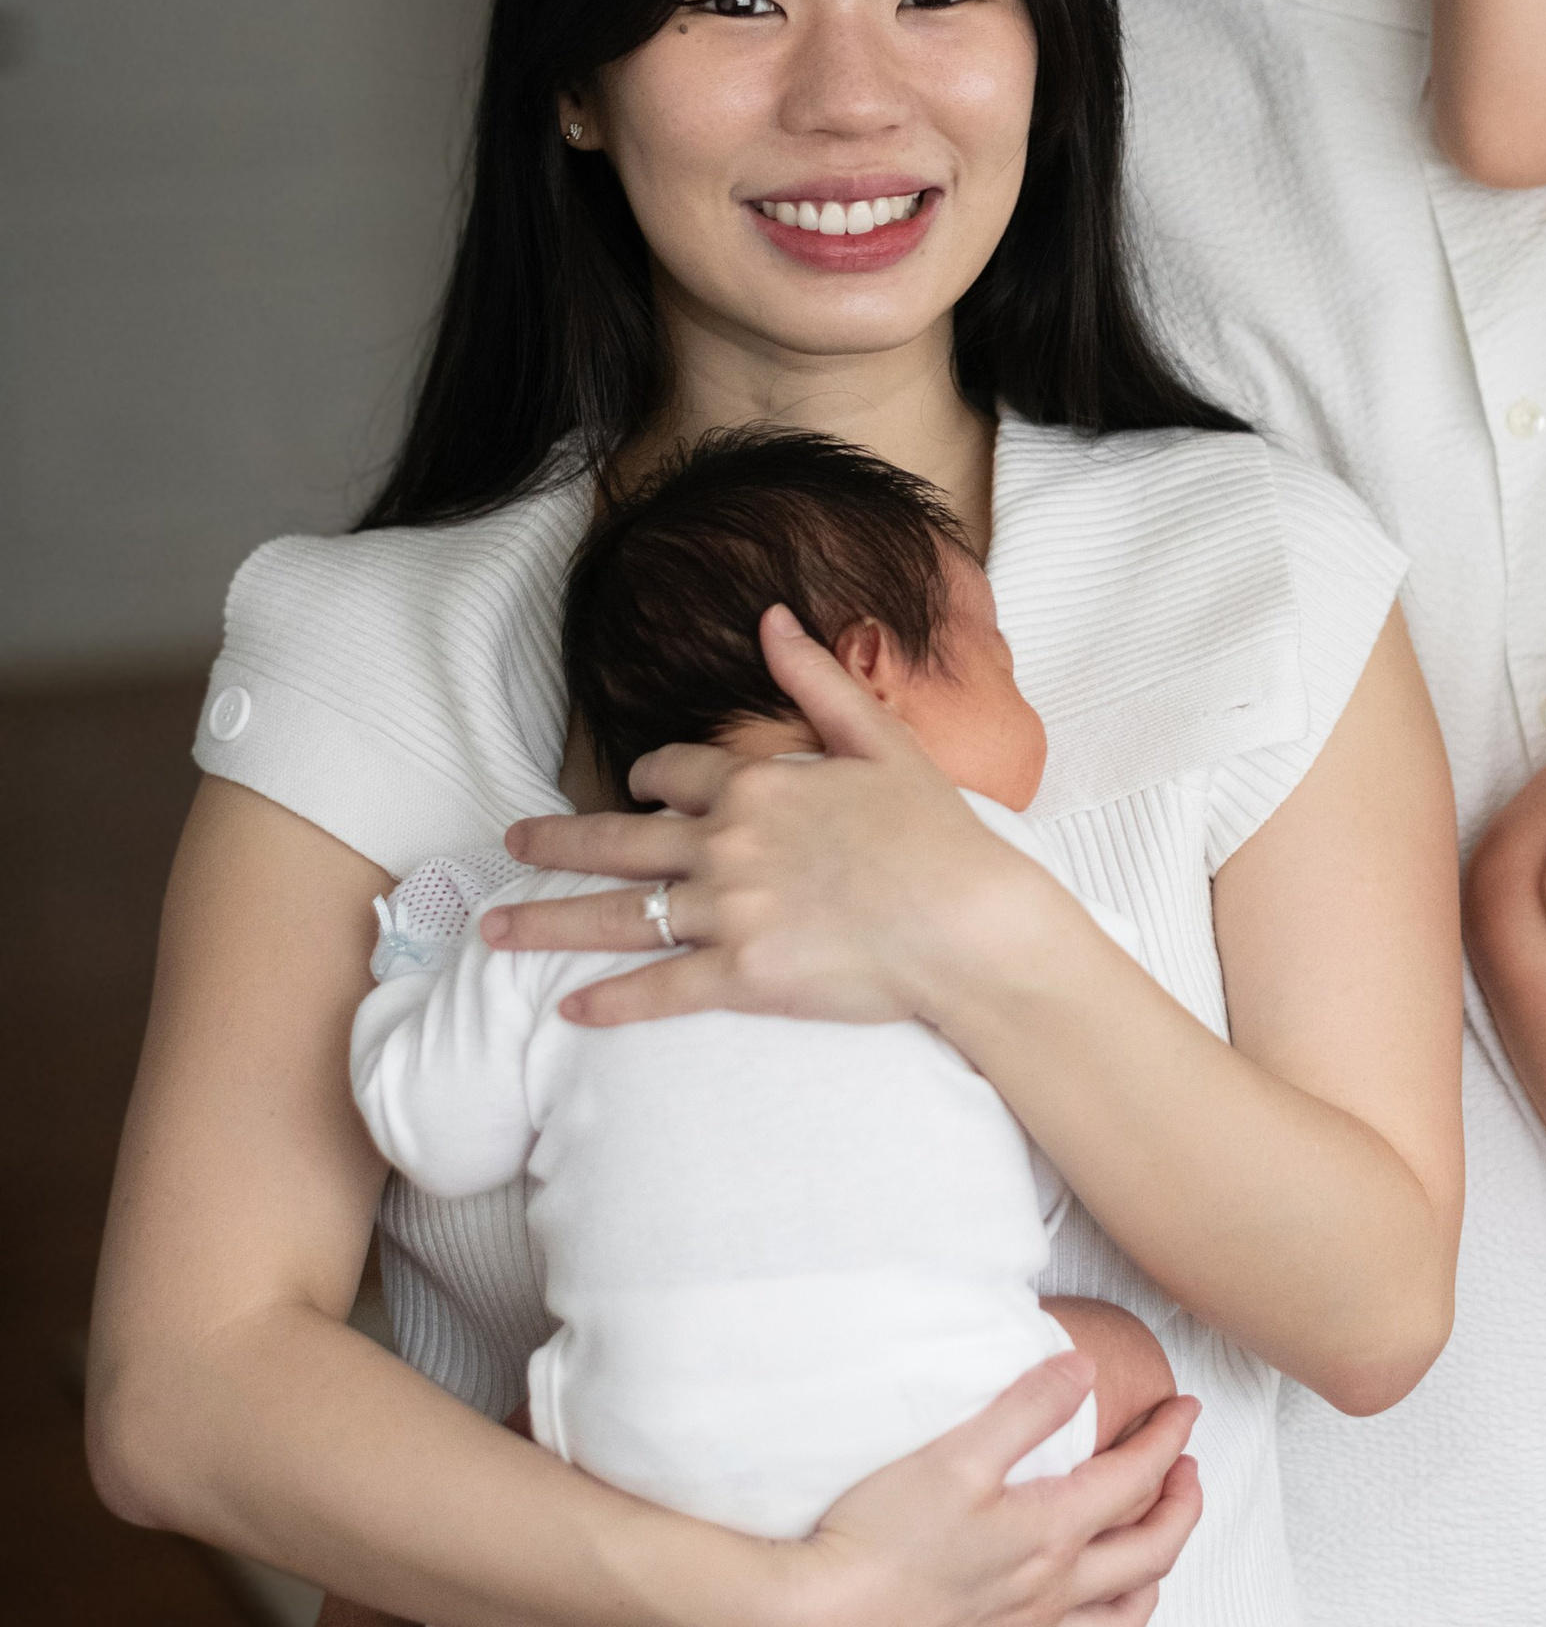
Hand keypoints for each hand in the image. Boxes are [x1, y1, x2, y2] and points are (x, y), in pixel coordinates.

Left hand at [491, 607, 1030, 1031]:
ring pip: (618, 917)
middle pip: (618, 842)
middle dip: (555, 844)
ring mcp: (731, 913)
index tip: (631, 791)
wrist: (970, 922)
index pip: (674, 773)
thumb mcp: (882, 741)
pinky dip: (612, 1002)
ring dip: (549, 923)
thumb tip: (772, 618)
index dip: (646, 779)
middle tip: (510, 848)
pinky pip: (660, 990)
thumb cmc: (940, 834)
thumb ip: (818, 681)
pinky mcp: (743, 978)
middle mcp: (729, 844)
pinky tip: (572, 1009)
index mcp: (759, 784)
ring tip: (496, 928)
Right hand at [780, 1354, 1204, 1626]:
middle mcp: (1049, 1597)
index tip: (1185, 1411)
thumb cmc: (881, 1533)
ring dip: (1147, 1599)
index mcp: (1050, 1533)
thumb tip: (1083, 1371)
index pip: (1135, 1479)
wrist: (818, 1618)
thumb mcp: (957, 1450)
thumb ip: (1027, 1407)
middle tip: (1184, 1475)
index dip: (1169, 1440)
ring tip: (1152, 1572)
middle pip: (1146, 1557)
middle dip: (1180, 1510)